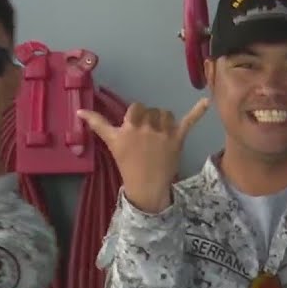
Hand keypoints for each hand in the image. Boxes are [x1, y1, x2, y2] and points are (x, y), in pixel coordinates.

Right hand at [77, 98, 209, 212]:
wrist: (146, 186)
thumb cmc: (128, 164)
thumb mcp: (111, 143)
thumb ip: (97, 124)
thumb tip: (79, 111)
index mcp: (130, 128)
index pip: (135, 108)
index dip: (136, 115)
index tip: (135, 125)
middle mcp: (147, 128)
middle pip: (151, 111)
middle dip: (150, 120)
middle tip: (148, 136)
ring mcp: (164, 133)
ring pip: (166, 114)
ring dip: (164, 120)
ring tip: (160, 134)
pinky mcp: (178, 139)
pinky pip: (189, 121)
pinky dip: (198, 111)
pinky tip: (207, 102)